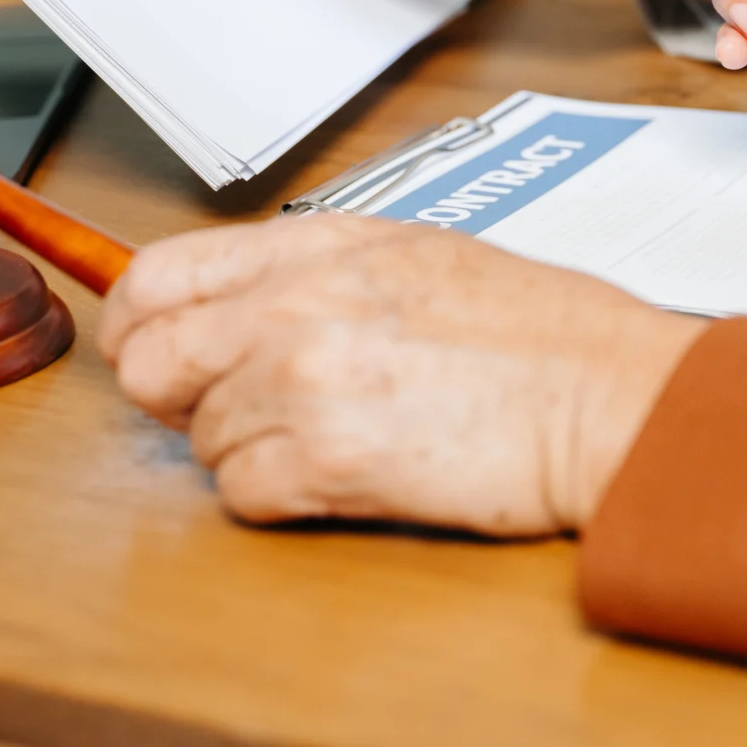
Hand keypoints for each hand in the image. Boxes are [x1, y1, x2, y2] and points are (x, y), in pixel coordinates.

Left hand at [100, 213, 704, 533]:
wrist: (608, 398)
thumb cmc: (542, 335)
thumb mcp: (417, 256)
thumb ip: (314, 271)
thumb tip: (231, 307)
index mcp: (319, 247)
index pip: (158, 277)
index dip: (138, 325)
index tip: (153, 351)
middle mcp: (297, 305)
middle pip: (150, 363)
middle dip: (179, 398)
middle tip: (236, 409)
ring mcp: (306, 381)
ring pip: (200, 439)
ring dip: (251, 451)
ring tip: (334, 439)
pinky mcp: (327, 461)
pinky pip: (242, 496)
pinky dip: (279, 499)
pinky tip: (342, 477)